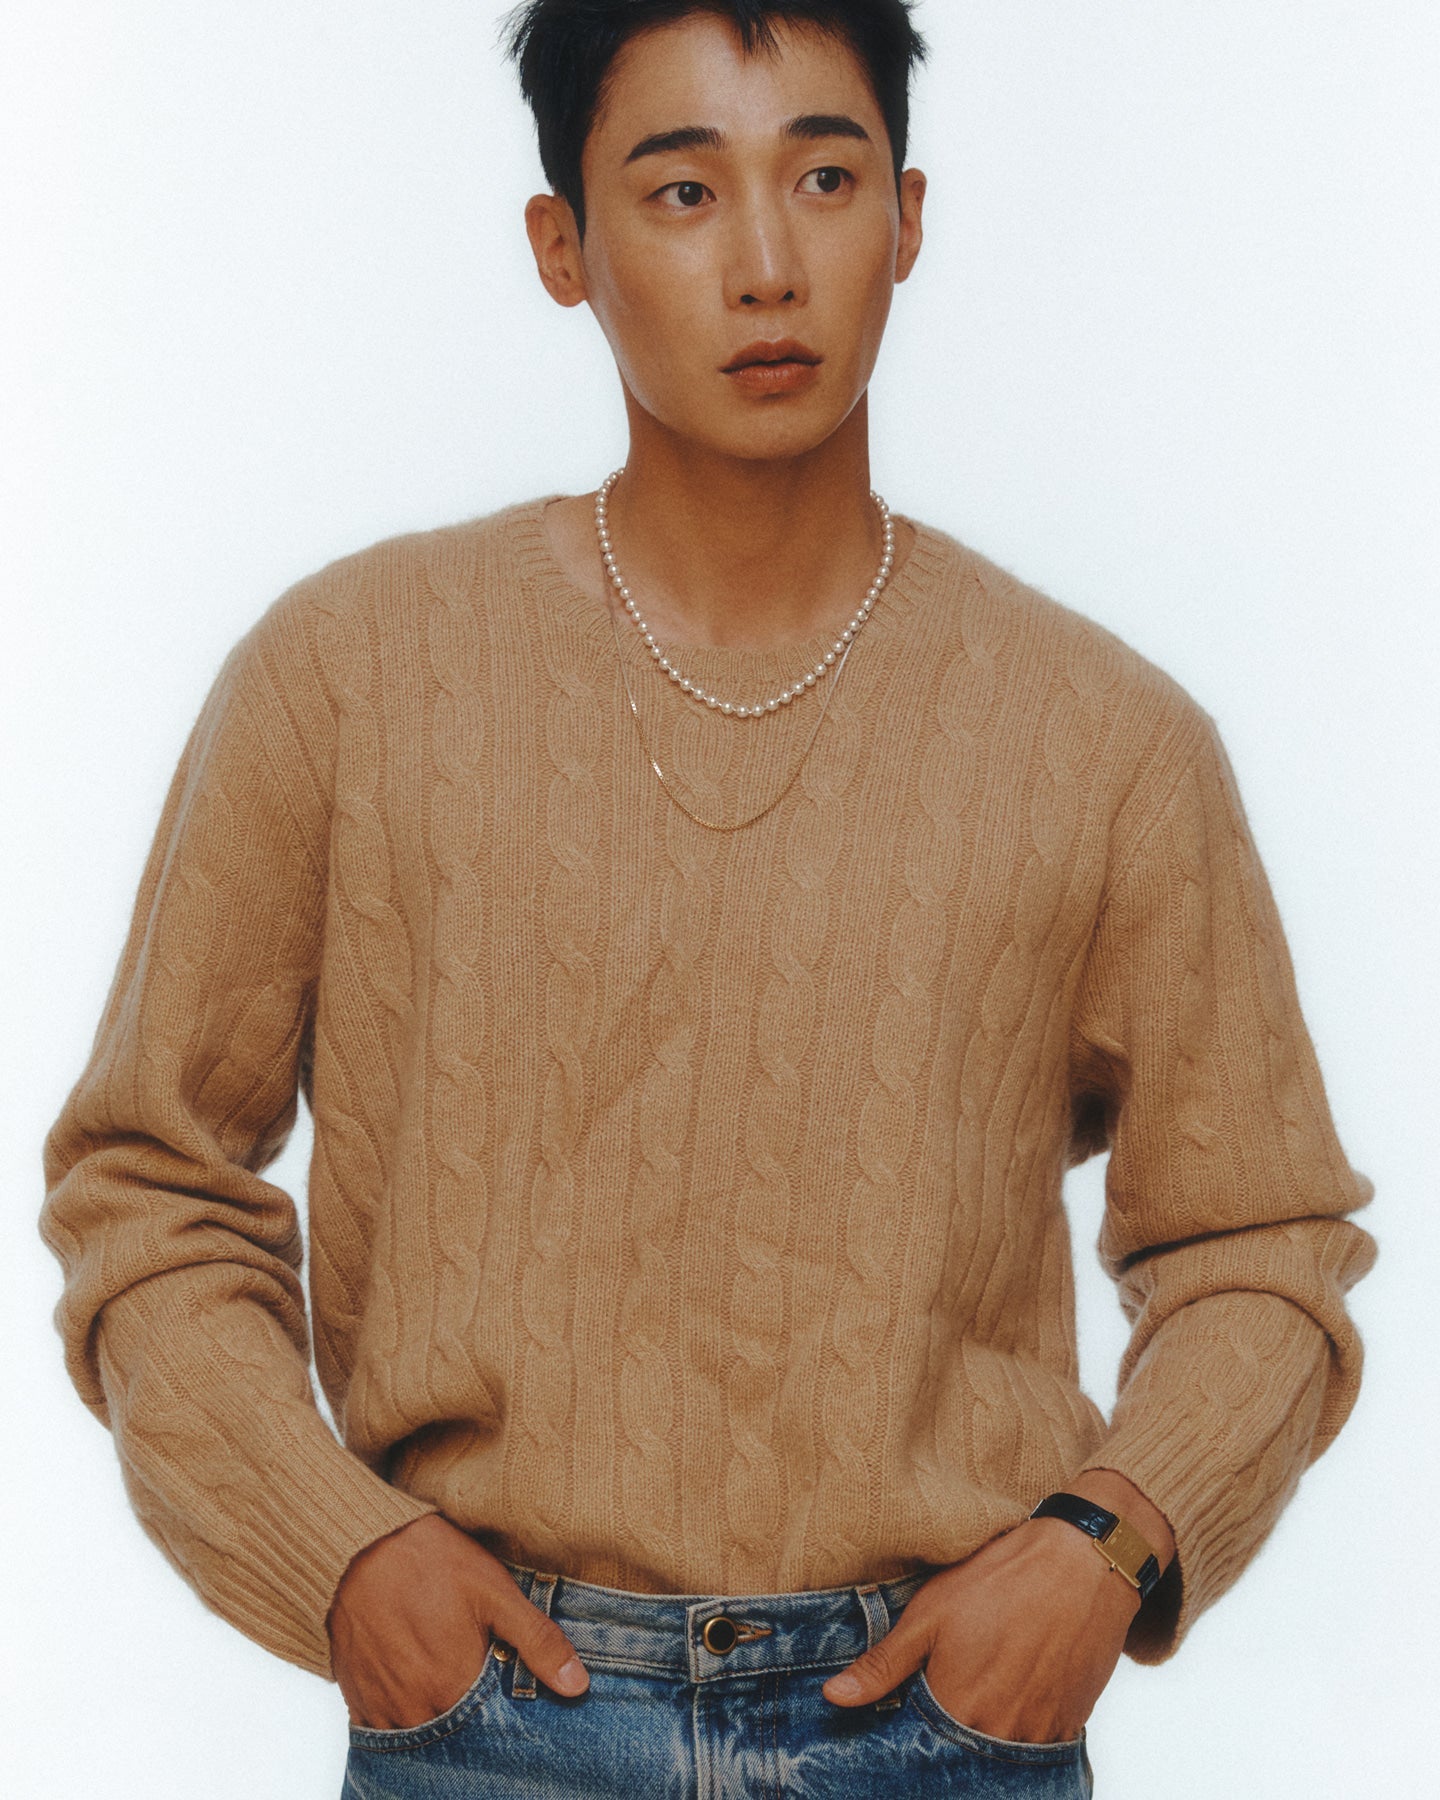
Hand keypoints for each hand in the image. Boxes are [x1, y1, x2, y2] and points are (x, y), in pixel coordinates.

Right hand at [326, 1514, 589, 1729]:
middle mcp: (414, 1707)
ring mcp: (380, 1705)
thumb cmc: (429, 1560)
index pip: (488, 1730)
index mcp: (452, 1686)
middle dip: (469, 1721)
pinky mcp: (355, 1695)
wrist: (358, 1543)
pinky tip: (414, 1687)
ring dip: (435, 1719)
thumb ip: (537, 1641)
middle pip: (452, 1735)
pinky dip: (400, 1716)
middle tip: (474, 1681)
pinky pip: (381, 1728)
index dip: (501, 1717)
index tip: (507, 1695)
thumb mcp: (494, 1591)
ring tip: (446, 1684)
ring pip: (417, 1734)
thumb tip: (577, 1685)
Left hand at [822, 1472, 1172, 1743]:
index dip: (909, 1737)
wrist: (1085, 1562)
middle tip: (947, 1692)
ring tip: (980, 1689)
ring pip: (999, 1756)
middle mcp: (1001, 1734)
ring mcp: (1041, 1733)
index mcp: (958, 1709)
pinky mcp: (1071, 1724)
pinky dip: (1019, 1730)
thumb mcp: (931, 1612)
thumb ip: (885, 1664)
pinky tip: (1011, 1693)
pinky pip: (1036, 1748)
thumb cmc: (1001, 1579)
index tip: (905, 1716)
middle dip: (945, 1740)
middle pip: (962, 1758)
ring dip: (983, 1735)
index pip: (920, 1751)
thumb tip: (834, 1697)